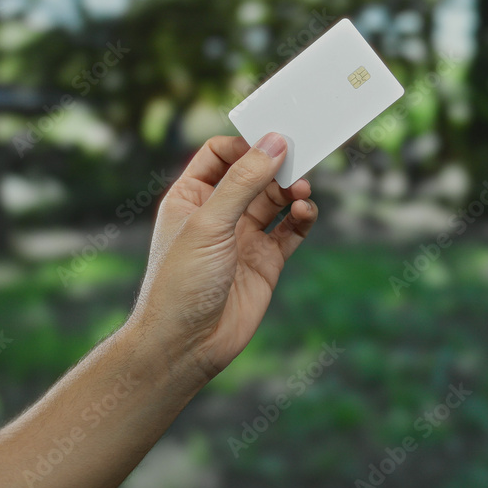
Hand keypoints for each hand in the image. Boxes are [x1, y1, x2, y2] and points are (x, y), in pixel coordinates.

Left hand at [131, 133, 317, 380]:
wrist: (186, 345)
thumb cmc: (181, 282)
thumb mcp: (209, 223)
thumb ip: (243, 181)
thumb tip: (274, 142)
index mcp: (191, 196)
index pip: (221, 153)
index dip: (246, 145)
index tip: (271, 142)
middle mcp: (218, 214)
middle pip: (254, 173)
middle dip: (277, 165)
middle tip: (300, 157)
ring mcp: (243, 237)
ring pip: (276, 200)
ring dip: (292, 190)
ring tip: (301, 192)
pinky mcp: (266, 262)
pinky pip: (291, 230)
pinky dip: (303, 218)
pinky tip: (305, 213)